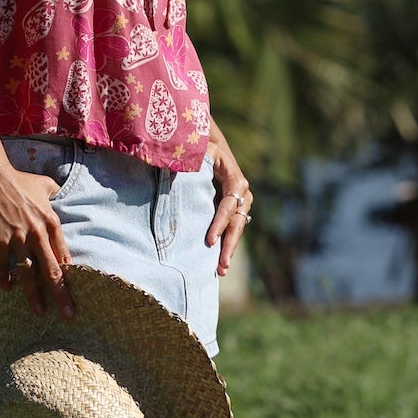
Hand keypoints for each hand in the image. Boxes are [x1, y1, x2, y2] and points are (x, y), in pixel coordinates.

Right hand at [0, 161, 76, 317]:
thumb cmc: (16, 179)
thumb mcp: (43, 184)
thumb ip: (53, 191)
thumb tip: (58, 192)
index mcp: (51, 222)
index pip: (64, 256)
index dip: (69, 277)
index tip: (75, 293)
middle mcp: (38, 233)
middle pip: (52, 270)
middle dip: (61, 295)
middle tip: (68, 314)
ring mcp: (18, 238)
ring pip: (29, 273)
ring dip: (34, 295)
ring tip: (39, 312)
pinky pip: (3, 266)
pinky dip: (5, 279)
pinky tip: (6, 288)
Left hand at [205, 121, 252, 278]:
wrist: (209, 147)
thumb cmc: (200, 148)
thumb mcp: (198, 149)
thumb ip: (191, 158)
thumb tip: (175, 167)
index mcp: (234, 178)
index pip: (229, 203)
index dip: (220, 221)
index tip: (210, 241)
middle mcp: (241, 192)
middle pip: (237, 221)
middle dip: (229, 243)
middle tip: (221, 263)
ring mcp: (239, 203)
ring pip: (237, 229)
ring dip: (230, 249)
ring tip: (221, 270)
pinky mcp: (232, 210)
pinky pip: (231, 230)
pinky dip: (226, 245)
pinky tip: (219, 264)